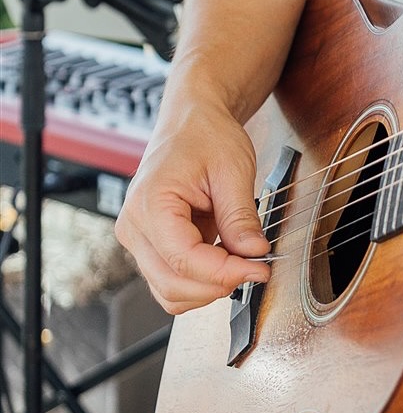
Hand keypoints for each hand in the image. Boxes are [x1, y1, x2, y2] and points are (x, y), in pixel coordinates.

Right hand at [114, 98, 270, 313]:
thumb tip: (254, 253)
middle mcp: (134, 227)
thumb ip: (241, 216)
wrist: (191, 122)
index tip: (259, 268)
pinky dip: (200, 279)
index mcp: (150, 203)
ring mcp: (137, 239)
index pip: (183, 259)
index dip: (223, 272)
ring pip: (169, 290)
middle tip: (257, 268)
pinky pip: (171, 278)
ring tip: (242, 261)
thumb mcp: (234, 170)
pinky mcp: (148, 244)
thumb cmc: (206, 135)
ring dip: (208, 286)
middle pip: (172, 284)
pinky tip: (225, 258)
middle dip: (218, 284)